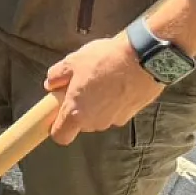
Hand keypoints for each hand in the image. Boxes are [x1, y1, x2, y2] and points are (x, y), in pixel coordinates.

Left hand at [43, 34, 162, 145]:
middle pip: (80, 124)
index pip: (61, 136)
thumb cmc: (106, 60)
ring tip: (100, 81)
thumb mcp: (72, 62)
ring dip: (96, 105)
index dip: (56, 127)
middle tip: (79, 87)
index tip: (56, 114)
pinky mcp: (131, 114)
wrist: (144, 58)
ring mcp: (115, 120)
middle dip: (78, 109)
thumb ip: (56, 76)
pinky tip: (116, 83)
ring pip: (98, 117)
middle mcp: (96, 122)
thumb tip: (51, 84)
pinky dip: (113, 102)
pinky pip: (115, 111)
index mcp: (77, 113)